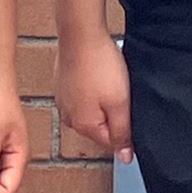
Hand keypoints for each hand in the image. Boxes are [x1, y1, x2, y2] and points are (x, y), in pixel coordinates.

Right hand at [55, 29, 131, 159]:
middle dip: (113, 112)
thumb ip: (123, 133)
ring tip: (107, 79)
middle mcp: (69, 117)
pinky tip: (97, 73)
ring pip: (92, 110)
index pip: (111, 143)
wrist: (81, 34)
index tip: (128, 107)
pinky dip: (92, 87)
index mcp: (83, 126)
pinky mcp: (63, 85)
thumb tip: (125, 158)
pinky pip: (83, 95)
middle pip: (101, 126)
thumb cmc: (99, 65)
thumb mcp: (120, 104)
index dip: (126, 128)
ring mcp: (63, 100)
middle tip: (119, 91)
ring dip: (103, 99)